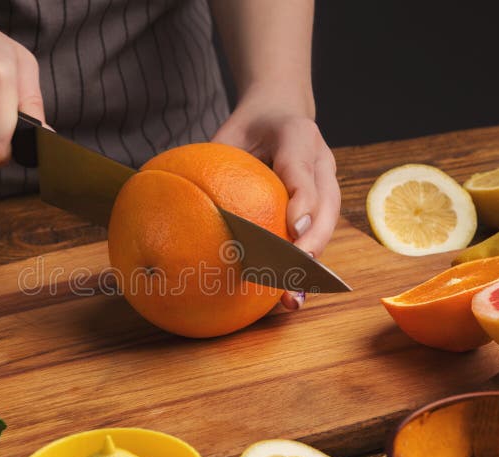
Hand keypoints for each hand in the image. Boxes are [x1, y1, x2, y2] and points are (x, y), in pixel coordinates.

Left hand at [213, 90, 339, 309]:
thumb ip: (217, 157)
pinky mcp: (320, 209)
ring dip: (311, 266)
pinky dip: (301, 268)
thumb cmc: (250, 128)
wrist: (279, 115)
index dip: (301, 200)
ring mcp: (326, 188)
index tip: (293, 228)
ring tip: (292, 298)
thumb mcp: (231, 132)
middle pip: (327, 208)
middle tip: (294, 272)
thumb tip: (172, 190)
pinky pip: (315, 238)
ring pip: (327, 227)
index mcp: (299, 138)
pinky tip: (284, 297)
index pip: (301, 170)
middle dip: (312, 244)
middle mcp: (321, 165)